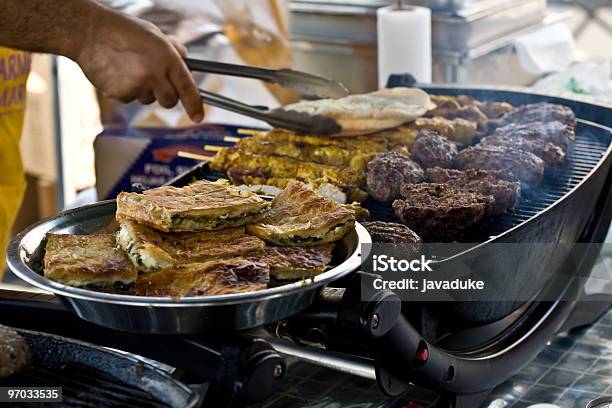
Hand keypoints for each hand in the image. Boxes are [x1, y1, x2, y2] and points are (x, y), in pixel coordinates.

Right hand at [75, 8, 203, 121]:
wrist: (88, 32)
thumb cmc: (123, 31)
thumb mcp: (156, 35)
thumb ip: (174, 51)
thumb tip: (187, 65)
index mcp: (167, 58)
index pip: (188, 88)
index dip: (195, 105)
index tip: (199, 116)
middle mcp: (154, 74)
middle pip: (169, 101)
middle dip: (166, 95)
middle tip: (155, 81)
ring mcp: (137, 85)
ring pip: (148, 100)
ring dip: (144, 90)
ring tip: (130, 69)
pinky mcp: (120, 93)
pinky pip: (130, 99)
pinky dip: (126, 90)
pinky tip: (118, 73)